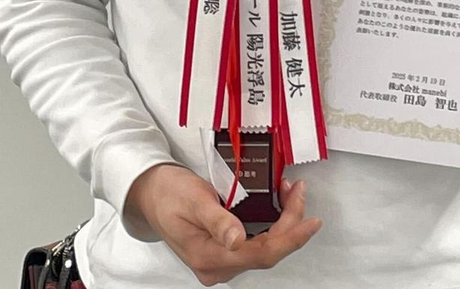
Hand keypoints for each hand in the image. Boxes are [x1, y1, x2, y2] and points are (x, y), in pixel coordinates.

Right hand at [125, 162, 321, 285]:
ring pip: (263, 248)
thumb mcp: (194, 199)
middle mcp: (215, 266)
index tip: (311, 221)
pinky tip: (276, 208)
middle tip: (298, 192)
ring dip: (282, 224)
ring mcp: (218, 262)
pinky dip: (270, 226)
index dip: (291, 238)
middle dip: (290, 223)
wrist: (149, 193)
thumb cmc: (168, 192)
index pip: (262, 253)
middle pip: (267, 252)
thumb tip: (237, 238)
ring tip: (291, 195)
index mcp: (208, 257)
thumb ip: (218, 220)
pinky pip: (254, 244)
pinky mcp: (221, 252)